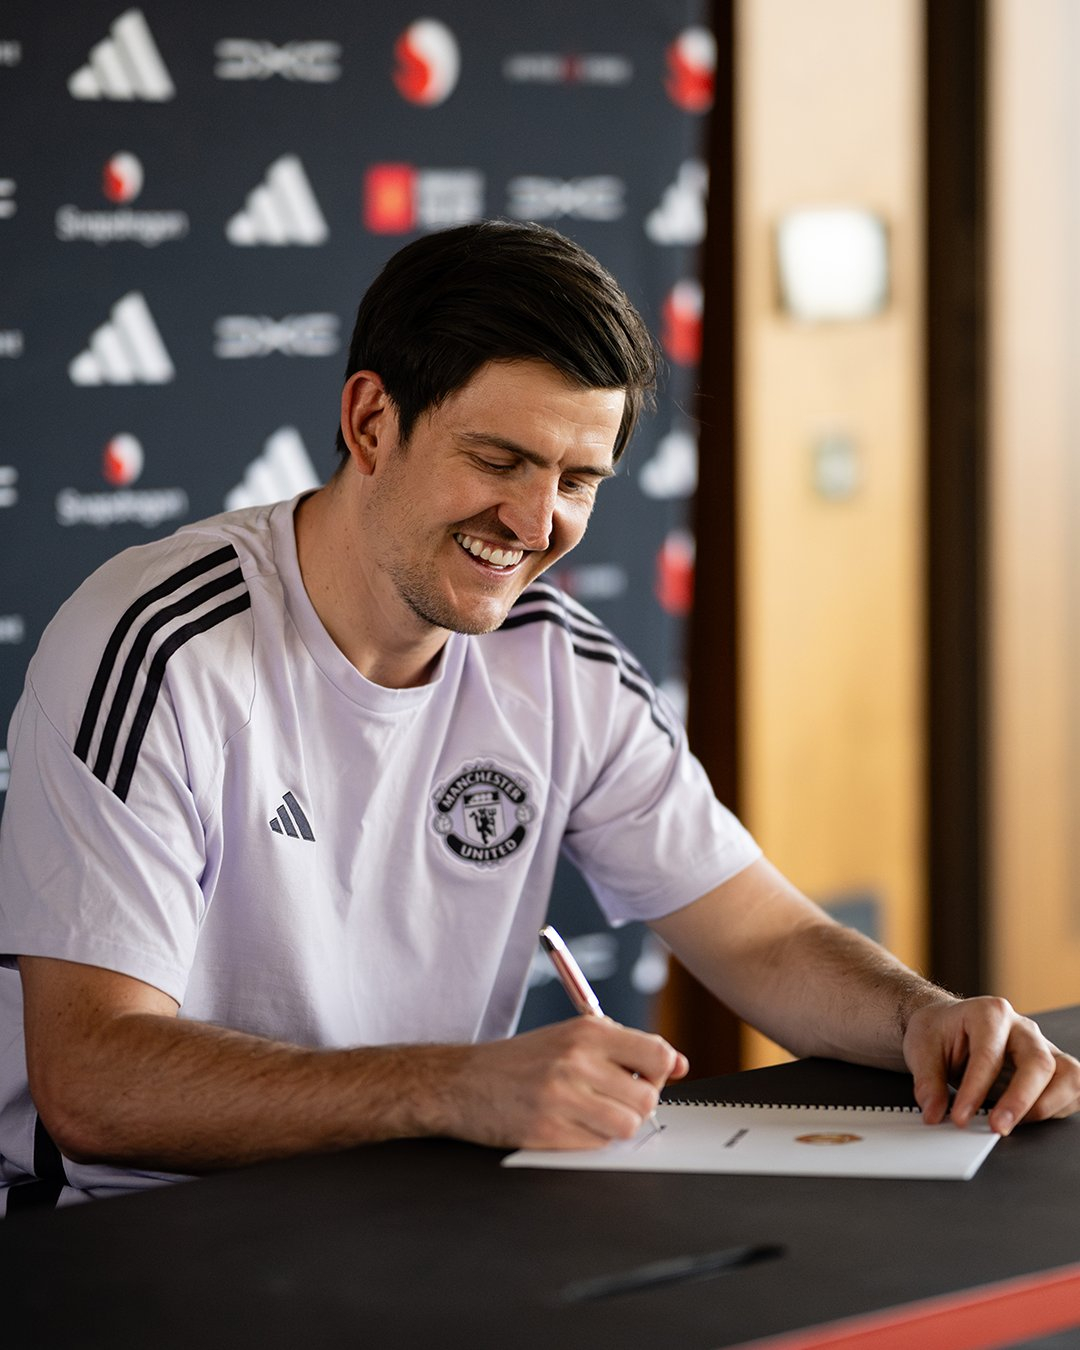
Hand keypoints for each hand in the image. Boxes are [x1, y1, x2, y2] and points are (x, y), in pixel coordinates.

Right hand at [451, 1018, 687, 1150]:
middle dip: (638, 1104)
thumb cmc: (521, 1060)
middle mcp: (576, 1061)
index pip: (657, 1054)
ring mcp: (561, 1098)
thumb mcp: (571, 1037)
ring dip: (617, 1126)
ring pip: (628, 1126)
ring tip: (592, 1113)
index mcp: (587, 1031)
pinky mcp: (548, 1131)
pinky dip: (592, 1141)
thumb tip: (678, 1065)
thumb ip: (625, 1047)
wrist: (461, 1082)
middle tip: (613, 1098)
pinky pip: (598, 1146)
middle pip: (648, 1097)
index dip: (661, 1072)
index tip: (647, 1076)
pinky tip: (569, 1125)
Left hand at [903, 996, 1079, 1133]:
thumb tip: (934, 1112)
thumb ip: (927, 1080)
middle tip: (995, 1127)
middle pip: (1038, 1063)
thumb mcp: (920, 1047)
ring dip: (1045, 1106)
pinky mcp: (1053, 1067)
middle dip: (1019, 1101)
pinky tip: (1028, 1118)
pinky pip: (1072, 1087)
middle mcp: (1022, 1027)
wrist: (949, 1024)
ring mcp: (1042, 1046)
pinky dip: (1057, 1107)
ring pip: (1066, 1074)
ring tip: (1012, 1124)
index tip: (960, 1117)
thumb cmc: (940, 1032)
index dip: (975, 1090)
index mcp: (989, 1013)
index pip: (989, 1055)